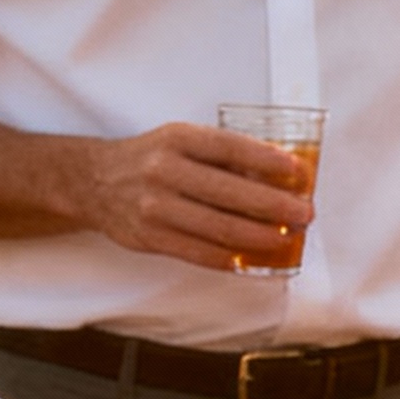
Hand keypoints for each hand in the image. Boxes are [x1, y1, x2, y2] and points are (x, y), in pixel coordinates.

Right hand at [79, 124, 318, 268]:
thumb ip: (220, 155)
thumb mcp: (179, 140)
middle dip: (274, 206)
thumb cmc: (150, 159)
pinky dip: (231, 258)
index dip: (268, 160)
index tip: (299, 172)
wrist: (95, 182)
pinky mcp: (150, 238)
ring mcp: (155, 208)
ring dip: (260, 236)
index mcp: (176, 140)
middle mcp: (164, 171)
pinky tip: (254, 258)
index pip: (230, 147)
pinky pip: (200, 253)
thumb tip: (276, 176)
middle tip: (304, 213)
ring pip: (219, 227)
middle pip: (230, 193)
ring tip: (286, 238)